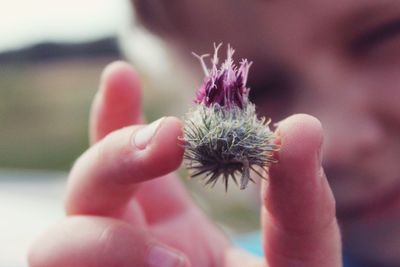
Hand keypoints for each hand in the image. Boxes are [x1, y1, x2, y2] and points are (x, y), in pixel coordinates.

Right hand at [28, 62, 341, 266]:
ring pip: (57, 244)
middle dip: (116, 155)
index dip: (116, 114)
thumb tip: (303, 127)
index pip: (127, 158)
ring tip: (173, 266)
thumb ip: (302, 198)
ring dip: (103, 243)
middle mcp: (130, 243)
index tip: (121, 74)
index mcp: (167, 222)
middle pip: (86, 185)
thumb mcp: (298, 249)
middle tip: (168, 141)